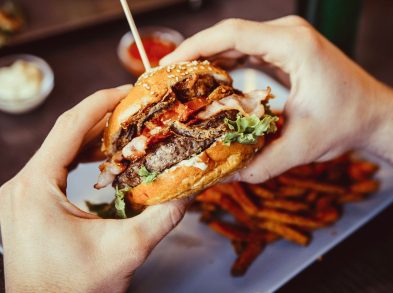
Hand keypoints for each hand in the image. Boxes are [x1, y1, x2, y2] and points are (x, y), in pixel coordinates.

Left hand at [0, 86, 189, 291]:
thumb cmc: (76, 289)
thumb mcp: (127, 251)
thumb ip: (164, 217)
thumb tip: (192, 190)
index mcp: (36, 187)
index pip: (69, 127)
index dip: (101, 103)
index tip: (128, 90)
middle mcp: (21, 185)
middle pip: (64, 134)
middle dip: (102, 118)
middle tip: (135, 108)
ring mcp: (21, 194)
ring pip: (59, 149)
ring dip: (92, 137)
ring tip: (125, 129)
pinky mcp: (27, 203)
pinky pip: (55, 166)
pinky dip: (81, 156)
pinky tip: (102, 157)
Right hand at [161, 17, 392, 181]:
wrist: (373, 115)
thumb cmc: (347, 123)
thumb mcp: (300, 147)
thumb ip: (257, 163)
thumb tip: (219, 176)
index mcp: (293, 46)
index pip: (232, 34)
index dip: (195, 47)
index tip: (169, 66)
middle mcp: (288, 34)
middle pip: (229, 35)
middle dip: (195, 55)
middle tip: (167, 79)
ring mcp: (286, 39)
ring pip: (235, 41)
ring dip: (207, 59)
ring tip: (181, 82)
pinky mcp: (284, 50)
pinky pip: (246, 50)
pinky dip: (224, 63)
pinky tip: (209, 82)